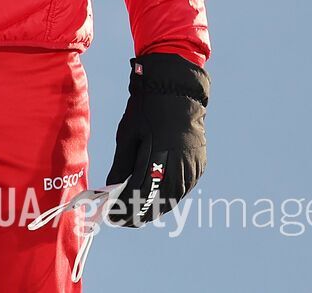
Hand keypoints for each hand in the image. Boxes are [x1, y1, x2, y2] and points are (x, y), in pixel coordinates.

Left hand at [103, 53, 208, 226]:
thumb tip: (112, 187)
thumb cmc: (146, 111)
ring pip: (174, 197)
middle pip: (160, 201)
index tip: (113, 217)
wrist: (176, 93)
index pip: (139, 193)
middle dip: (141, 213)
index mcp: (156, 157)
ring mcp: (192, 167)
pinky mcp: (199, 165)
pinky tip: (158, 198)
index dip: (125, 208)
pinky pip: (184, 187)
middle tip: (125, 219)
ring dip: (157, 208)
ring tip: (139, 213)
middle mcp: (178, 166)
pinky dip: (170, 196)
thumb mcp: (127, 135)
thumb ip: (122, 165)